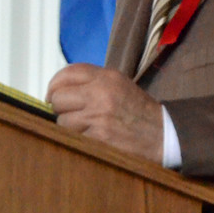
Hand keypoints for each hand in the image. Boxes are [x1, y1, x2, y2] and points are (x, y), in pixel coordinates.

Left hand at [45, 63, 163, 162]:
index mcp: (107, 77)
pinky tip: (91, 138)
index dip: (54, 84)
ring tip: (85, 128)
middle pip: (59, 97)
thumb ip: (92, 82)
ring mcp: (98, 116)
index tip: (51, 94)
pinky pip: (73, 137)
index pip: (68, 73)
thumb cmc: (138, 111)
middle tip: (69, 114)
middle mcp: (101, 93)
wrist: (162, 134)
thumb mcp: (119, 85)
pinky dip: (77, 139)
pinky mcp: (98, 137)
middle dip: (59, 107)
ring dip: (68, 126)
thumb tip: (59, 89)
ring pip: (62, 120)